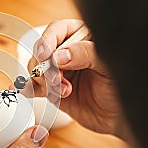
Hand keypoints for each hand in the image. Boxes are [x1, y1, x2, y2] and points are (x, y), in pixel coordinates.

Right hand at [20, 19, 121, 134]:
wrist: (121, 116)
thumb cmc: (123, 87)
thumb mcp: (109, 66)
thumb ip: (85, 54)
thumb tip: (58, 55)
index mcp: (82, 38)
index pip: (57, 30)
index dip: (47, 41)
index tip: (46, 55)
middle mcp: (67, 52)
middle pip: (41, 51)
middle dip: (46, 66)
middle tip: (57, 81)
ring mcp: (59, 71)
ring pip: (36, 69)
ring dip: (44, 81)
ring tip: (64, 92)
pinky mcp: (52, 90)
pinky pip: (34, 86)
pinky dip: (28, 88)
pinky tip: (24, 90)